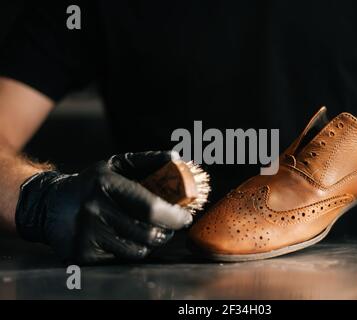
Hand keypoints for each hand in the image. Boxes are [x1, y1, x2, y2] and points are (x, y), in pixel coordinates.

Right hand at [15, 151, 192, 263]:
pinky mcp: (82, 254)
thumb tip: (175, 157)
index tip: (185, 217)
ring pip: (138, 249)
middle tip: (171, 226)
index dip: (174, 216)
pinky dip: (131, 250)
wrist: (50, 204)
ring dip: (151, 242)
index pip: (151, 207)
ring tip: (149, 231)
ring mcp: (87, 234)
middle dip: (167, 231)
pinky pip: (122, 259)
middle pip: (148, 233)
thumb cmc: (93, 183)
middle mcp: (95, 209)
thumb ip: (147, 161)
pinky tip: (126, 238)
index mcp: (106, 184)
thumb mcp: (116, 165)